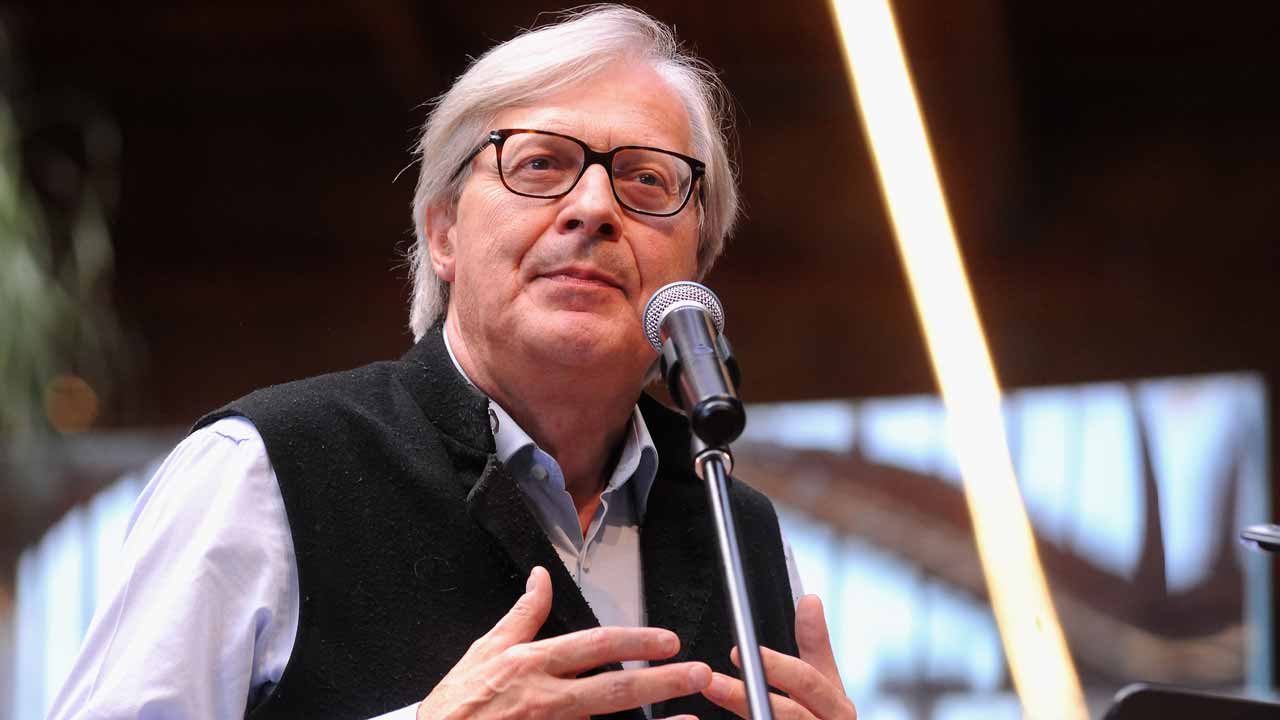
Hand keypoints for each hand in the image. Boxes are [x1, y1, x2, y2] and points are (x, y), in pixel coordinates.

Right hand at [417, 566, 710, 719]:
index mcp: (531, 665)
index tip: (668, 640)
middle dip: (661, 681)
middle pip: (613, 690)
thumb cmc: (456, 706)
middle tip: (698, 673)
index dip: (635, 642)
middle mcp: (545, 700)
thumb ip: (522, 615)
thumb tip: (541, 577)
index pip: (593, 646)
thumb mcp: (484, 649)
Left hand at [701, 595, 856, 718]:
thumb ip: (815, 646)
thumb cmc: (821, 718)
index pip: (808, 681)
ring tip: (714, 690)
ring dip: (741, 706)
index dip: (774, 666)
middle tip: (718, 674)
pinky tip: (717, 719)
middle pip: (790, 711)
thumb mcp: (824, 684)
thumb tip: (810, 600)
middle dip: (750, 691)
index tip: (738, 650)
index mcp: (836, 706)